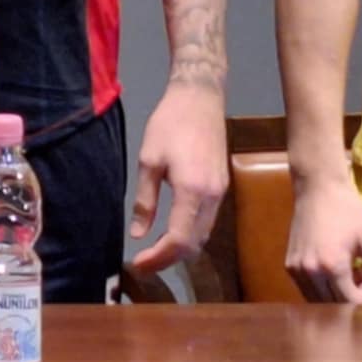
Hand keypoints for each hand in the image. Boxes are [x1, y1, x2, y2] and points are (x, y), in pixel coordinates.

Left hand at [127, 80, 227, 273]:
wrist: (200, 97)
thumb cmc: (170, 123)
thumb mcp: (149, 160)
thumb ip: (145, 200)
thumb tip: (138, 234)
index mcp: (193, 190)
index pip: (179, 240)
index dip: (158, 258)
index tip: (138, 264)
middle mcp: (213, 196)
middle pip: (195, 244)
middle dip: (169, 259)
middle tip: (144, 262)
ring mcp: (221, 192)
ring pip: (204, 235)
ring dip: (181, 248)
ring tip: (155, 250)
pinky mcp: (223, 186)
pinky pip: (209, 220)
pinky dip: (191, 233)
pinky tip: (173, 230)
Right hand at [287, 175, 361, 304]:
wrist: (317, 188)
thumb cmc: (348, 211)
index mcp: (332, 265)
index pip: (353, 304)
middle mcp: (310, 272)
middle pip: (336, 306)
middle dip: (353, 299)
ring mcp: (297, 270)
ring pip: (320, 303)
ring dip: (337, 297)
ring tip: (348, 274)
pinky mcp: (289, 266)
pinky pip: (308, 291)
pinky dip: (323, 289)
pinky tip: (332, 271)